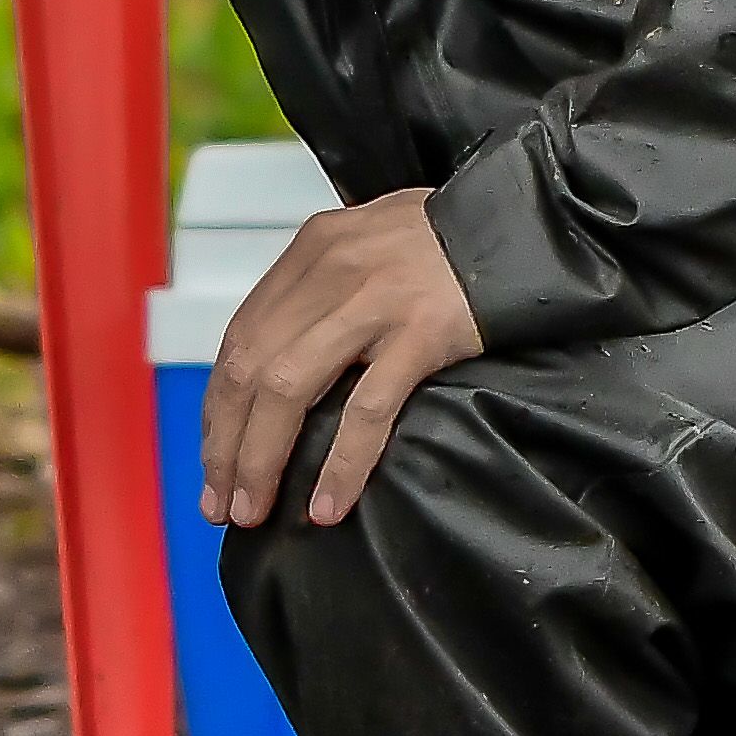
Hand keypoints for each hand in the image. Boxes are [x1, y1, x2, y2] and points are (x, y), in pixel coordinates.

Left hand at [202, 188, 484, 534]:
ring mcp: (373, 302)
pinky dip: (340, 463)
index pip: (240, 337)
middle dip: (225, 444)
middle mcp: (330, 271)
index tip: (214, 457)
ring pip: (288, 391)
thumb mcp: (367, 242)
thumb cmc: (445, 242)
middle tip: (220, 501)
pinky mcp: (421, 333)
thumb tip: (281, 360)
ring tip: (252, 511)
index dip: (218, 406)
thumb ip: (323, 288)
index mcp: (312, 250)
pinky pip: (367, 410)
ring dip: (260, 459)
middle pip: (249, 368)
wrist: (521, 224)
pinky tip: (326, 505)